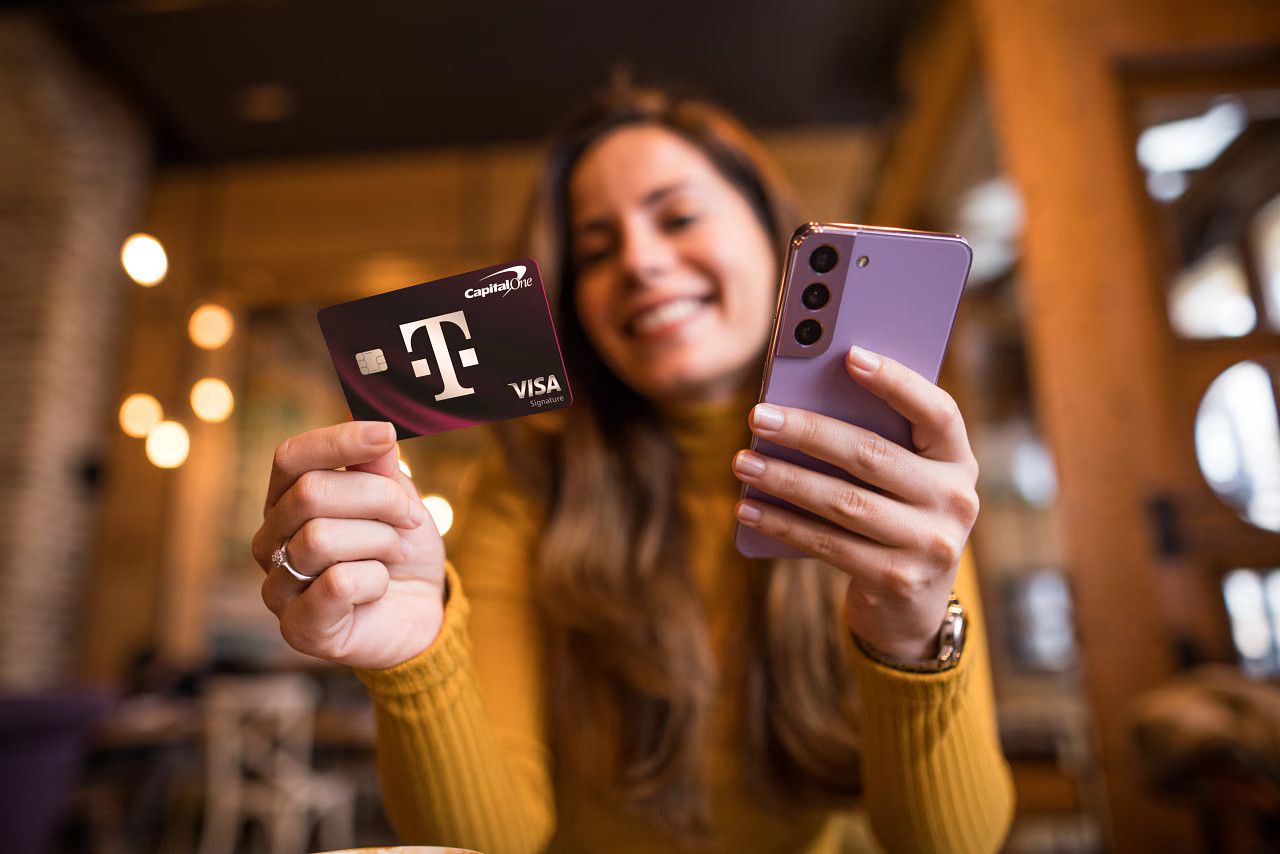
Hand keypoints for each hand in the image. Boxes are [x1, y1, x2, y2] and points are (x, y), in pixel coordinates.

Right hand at [251, 421, 446, 668]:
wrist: (420, 611)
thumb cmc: (401, 550)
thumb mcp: (399, 499)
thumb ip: (380, 468)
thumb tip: (374, 431)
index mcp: (286, 500)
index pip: (291, 456)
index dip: (338, 441)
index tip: (386, 434)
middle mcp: (270, 541)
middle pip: (311, 492)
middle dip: (379, 499)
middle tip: (409, 518)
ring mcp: (277, 586)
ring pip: (321, 537)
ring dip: (380, 542)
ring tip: (392, 556)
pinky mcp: (298, 627)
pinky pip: (336, 583)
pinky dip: (375, 580)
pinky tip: (378, 589)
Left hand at [731, 345, 979, 662]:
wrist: (912, 606)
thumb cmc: (895, 516)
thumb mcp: (903, 479)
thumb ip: (876, 439)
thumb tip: (800, 400)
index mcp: (958, 460)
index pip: (937, 411)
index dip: (897, 382)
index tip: (850, 355)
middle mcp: (955, 500)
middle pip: (872, 455)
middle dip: (808, 432)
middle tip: (758, 415)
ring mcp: (930, 544)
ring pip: (844, 501)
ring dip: (785, 479)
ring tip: (743, 462)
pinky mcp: (897, 579)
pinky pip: (829, 544)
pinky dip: (783, 524)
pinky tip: (749, 508)